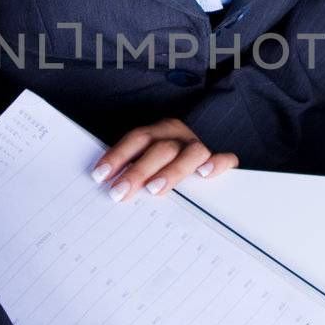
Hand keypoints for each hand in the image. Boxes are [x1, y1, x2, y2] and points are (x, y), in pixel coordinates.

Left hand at [90, 117, 238, 202]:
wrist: (191, 149)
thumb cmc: (160, 161)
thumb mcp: (144, 158)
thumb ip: (129, 169)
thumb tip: (106, 186)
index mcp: (157, 131)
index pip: (135, 139)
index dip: (117, 155)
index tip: (100, 176)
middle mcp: (178, 135)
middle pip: (160, 148)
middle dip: (138, 171)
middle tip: (120, 192)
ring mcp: (198, 147)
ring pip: (189, 153)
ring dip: (171, 171)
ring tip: (154, 189)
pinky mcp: (217, 160)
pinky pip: (224, 158)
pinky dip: (217, 164)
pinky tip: (205, 174)